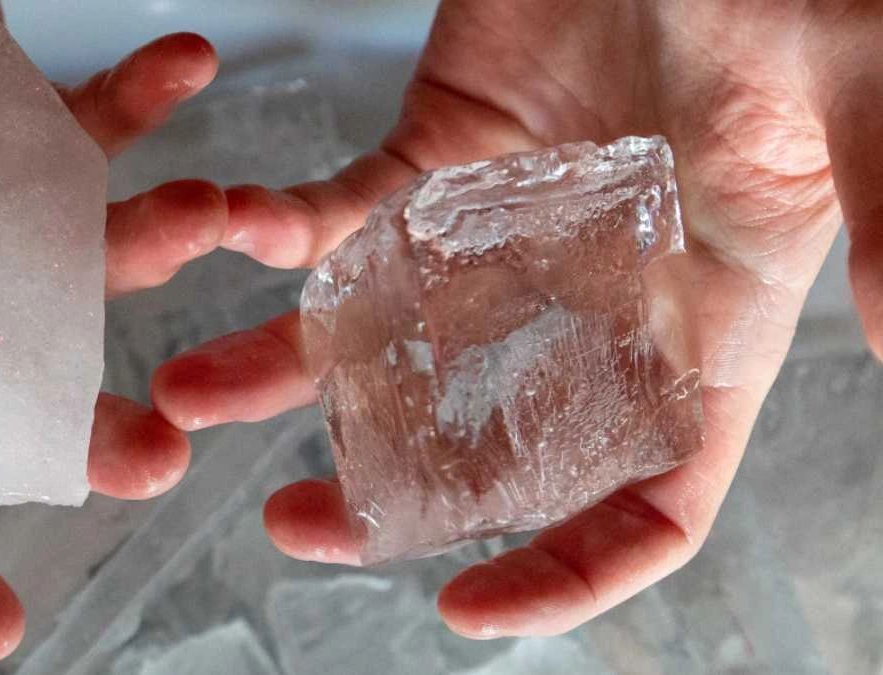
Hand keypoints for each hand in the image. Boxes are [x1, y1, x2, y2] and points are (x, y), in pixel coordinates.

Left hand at [152, 0, 875, 638]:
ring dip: (286, 367)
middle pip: (483, 436)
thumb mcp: (866, 106)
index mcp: (703, 321)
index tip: (470, 607)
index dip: (570, 570)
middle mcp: (591, 297)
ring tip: (195, 389)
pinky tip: (238, 230)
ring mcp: (503, 229)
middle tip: (299, 520)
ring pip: (386, 333)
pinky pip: (346, 211)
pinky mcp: (438, 151)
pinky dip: (283, 228)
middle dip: (385, 490)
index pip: (647, 492)